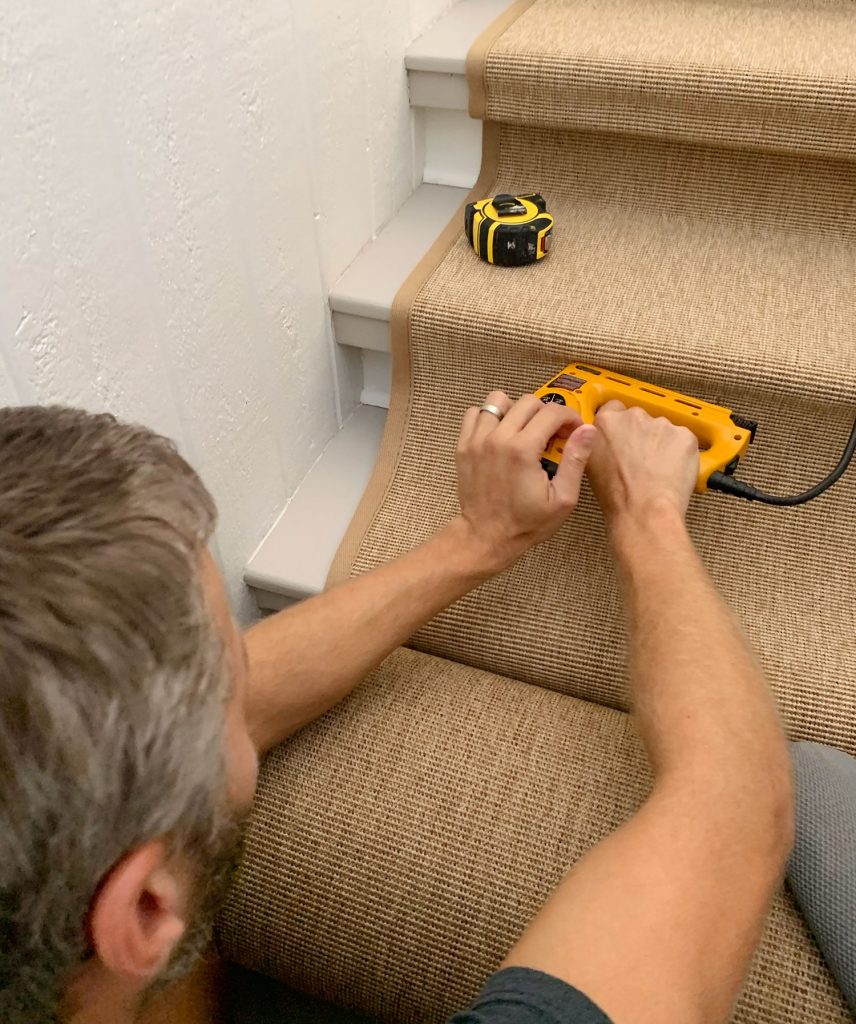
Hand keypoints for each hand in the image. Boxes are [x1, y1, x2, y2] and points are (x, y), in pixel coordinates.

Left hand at [454, 391, 596, 572]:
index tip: (574, 431)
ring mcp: (477, 441)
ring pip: (498, 400)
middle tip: (552, 434)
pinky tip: (501, 434)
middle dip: (546, 413)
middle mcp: (497, 439)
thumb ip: (575, 460)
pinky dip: (490, 417)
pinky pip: (475, 414)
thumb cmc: (526, 523)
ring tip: (525, 430)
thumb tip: (587, 429)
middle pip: (528, 402)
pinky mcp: (464, 446)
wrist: (486, 536)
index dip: (569, 417)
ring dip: (516, 410)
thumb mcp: (562, 499)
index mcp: (523, 450)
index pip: (552, 412)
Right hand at [586, 401, 698, 526]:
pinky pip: (683, 440)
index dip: (620, 426)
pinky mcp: (684, 435)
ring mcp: (661, 424)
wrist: (644, 510)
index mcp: (607, 422)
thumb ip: (599, 443)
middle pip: (640, 418)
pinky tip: (671, 471)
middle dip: (642, 435)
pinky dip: (680, 453)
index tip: (624, 436)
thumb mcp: (591, 465)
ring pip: (663, 430)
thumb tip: (606, 443)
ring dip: (662, 444)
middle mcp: (634, 417)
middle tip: (640, 460)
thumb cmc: (618, 496)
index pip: (614, 408)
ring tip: (657, 470)